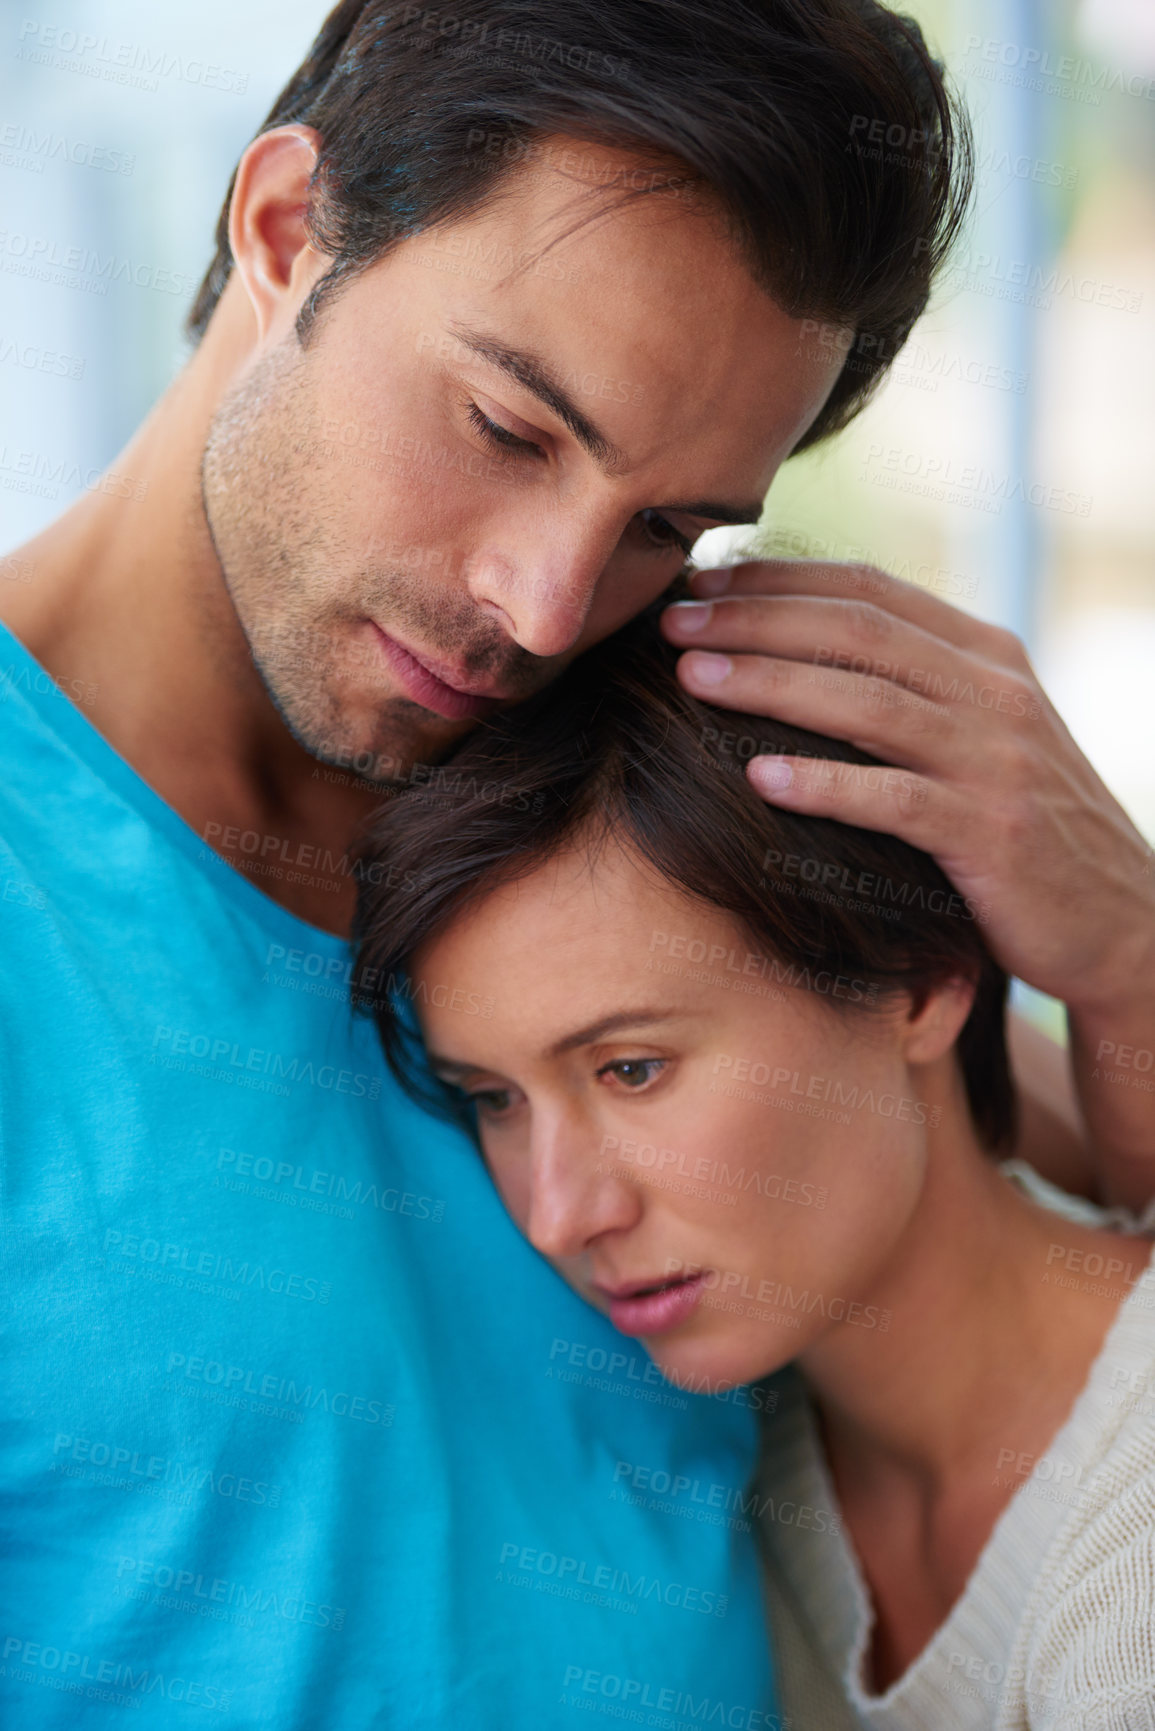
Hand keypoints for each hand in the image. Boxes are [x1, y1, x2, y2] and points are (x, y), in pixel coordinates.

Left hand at [661, 559, 1154, 1017]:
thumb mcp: (980, 735)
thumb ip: (913, 688)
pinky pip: (895, 799)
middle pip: (858, 633)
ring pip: (869, 704)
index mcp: (986, 656)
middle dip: (756, 619)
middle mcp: (995, 693)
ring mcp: (997, 761)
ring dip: (772, 685)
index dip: (779, 579)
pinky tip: (760, 778)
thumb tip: (798, 648)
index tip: (702, 581)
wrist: (1122, 917)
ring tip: (693, 678)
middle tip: (673, 621)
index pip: (870, 592)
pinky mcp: (992, 833)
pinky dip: (825, 784)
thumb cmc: (1024, 826)